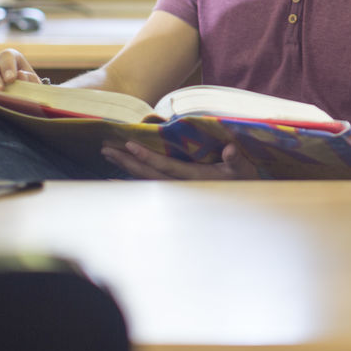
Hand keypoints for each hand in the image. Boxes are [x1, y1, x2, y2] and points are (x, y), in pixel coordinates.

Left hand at [100, 141, 259, 180]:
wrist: (243, 205)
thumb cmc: (244, 181)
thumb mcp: (243, 169)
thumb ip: (236, 160)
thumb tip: (230, 150)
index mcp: (195, 179)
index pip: (166, 167)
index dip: (148, 157)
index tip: (130, 146)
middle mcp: (181, 187)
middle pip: (149, 175)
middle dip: (127, 161)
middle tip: (106, 149)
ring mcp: (176, 191)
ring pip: (146, 180)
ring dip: (126, 168)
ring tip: (108, 156)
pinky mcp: (175, 191)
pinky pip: (148, 185)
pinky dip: (132, 180)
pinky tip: (117, 177)